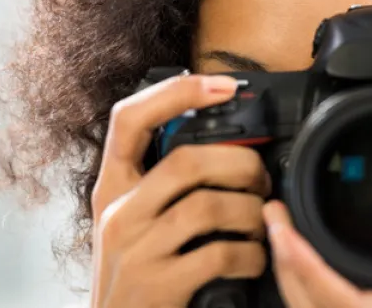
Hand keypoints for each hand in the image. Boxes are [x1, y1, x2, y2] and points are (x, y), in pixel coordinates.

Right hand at [90, 74, 269, 307]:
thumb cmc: (134, 276)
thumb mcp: (131, 223)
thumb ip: (158, 188)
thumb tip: (220, 150)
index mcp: (111, 189)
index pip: (128, 119)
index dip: (176, 93)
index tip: (222, 86)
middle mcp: (116, 213)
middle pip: (186, 161)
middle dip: (240, 164)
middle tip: (261, 182)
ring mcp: (134, 249)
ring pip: (208, 205)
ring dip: (250, 212)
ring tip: (260, 223)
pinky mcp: (157, 284)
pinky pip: (219, 253)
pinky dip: (250, 254)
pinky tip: (253, 259)